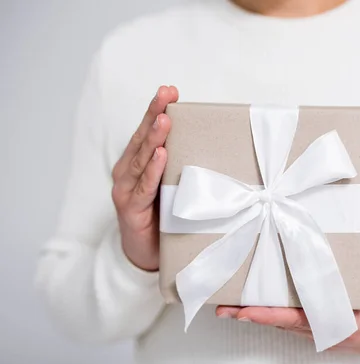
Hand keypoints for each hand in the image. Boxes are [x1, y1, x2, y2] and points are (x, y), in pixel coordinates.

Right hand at [111, 86, 178, 270]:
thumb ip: (180, 168)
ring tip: (165, 118)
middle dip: (155, 114)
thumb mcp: (170, 188)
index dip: (157, 110)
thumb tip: (211, 147)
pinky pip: (144, 187)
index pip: (147, 132)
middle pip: (142, 139)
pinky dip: (152, 171)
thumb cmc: (160, 218)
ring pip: (141, 159)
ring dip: (154, 138)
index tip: (170, 91)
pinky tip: (160, 155)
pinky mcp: (130, 210)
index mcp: (137, 165)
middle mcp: (127, 173)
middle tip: (166, 93)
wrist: (144, 255)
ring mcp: (127, 191)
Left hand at [216, 220, 359, 355]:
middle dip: (252, 315)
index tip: (245, 310)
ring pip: (284, 325)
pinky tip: (257, 303)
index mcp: (345, 321)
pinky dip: (274, 314)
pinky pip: (293, 323)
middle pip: (282, 324)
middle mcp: (328, 330)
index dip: (270, 315)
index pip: (301, 319)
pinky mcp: (323, 328)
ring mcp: (324, 332)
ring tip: (230, 303)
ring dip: (258, 315)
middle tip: (223, 306)